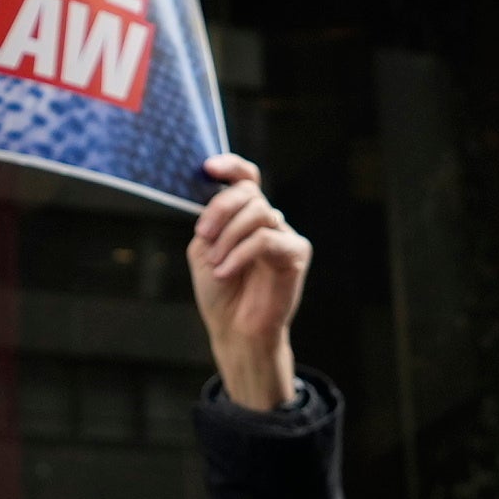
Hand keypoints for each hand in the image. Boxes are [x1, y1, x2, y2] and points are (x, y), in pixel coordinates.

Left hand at [185, 154, 310, 412]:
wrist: (236, 331)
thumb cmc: (220, 294)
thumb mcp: (204, 251)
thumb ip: (210, 224)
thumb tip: (216, 200)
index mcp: (244, 217)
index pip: (246, 179)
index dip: (231, 166)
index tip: (208, 167)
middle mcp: (268, 221)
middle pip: (249, 193)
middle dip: (221, 209)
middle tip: (203, 234)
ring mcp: (284, 235)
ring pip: (259, 213)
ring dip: (229, 236)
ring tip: (216, 263)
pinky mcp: (296, 254)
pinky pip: (266, 240)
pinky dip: (240, 254)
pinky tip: (225, 272)